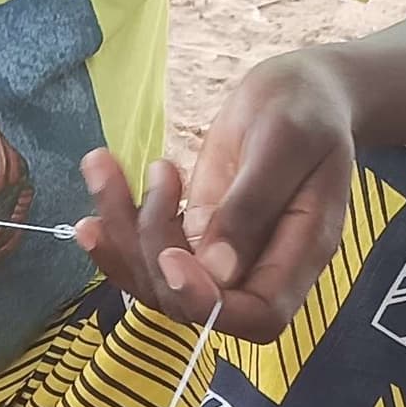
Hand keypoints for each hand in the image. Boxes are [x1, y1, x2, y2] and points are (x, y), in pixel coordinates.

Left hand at [72, 50, 358, 342]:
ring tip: (105, 165)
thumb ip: (254, 203)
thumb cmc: (307, 109)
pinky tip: (99, 183)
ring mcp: (221, 258)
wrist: (297, 90)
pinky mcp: (193, 238)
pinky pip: (146, 253)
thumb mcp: (287, 142)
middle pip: (192, 301)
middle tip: (160, 171)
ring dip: (121, 232)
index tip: (171, 257)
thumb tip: (216, 269)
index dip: (207, 302)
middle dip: (153, 248)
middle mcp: (259, 268)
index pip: (259, 316)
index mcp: (301, 252)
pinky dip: (114, 225)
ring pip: (156, 280)